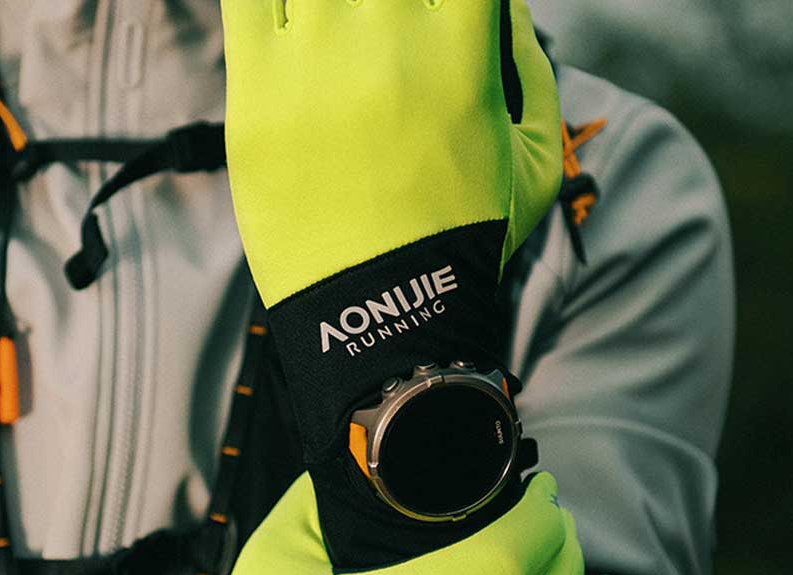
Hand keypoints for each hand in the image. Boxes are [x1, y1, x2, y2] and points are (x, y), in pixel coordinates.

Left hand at [220, 0, 562, 565]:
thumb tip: (507, 7)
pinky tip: (285, 21)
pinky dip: (265, 1)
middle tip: (380, 33)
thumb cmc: (463, 246)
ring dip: (328, 7)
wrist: (389, 324)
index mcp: (461, 51)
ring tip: (338, 35)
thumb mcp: (535, 161)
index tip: (433, 16)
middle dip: (385, 5)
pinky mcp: (257, 101)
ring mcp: (314, 67)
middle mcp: (385, 42)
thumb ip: (529, 65)